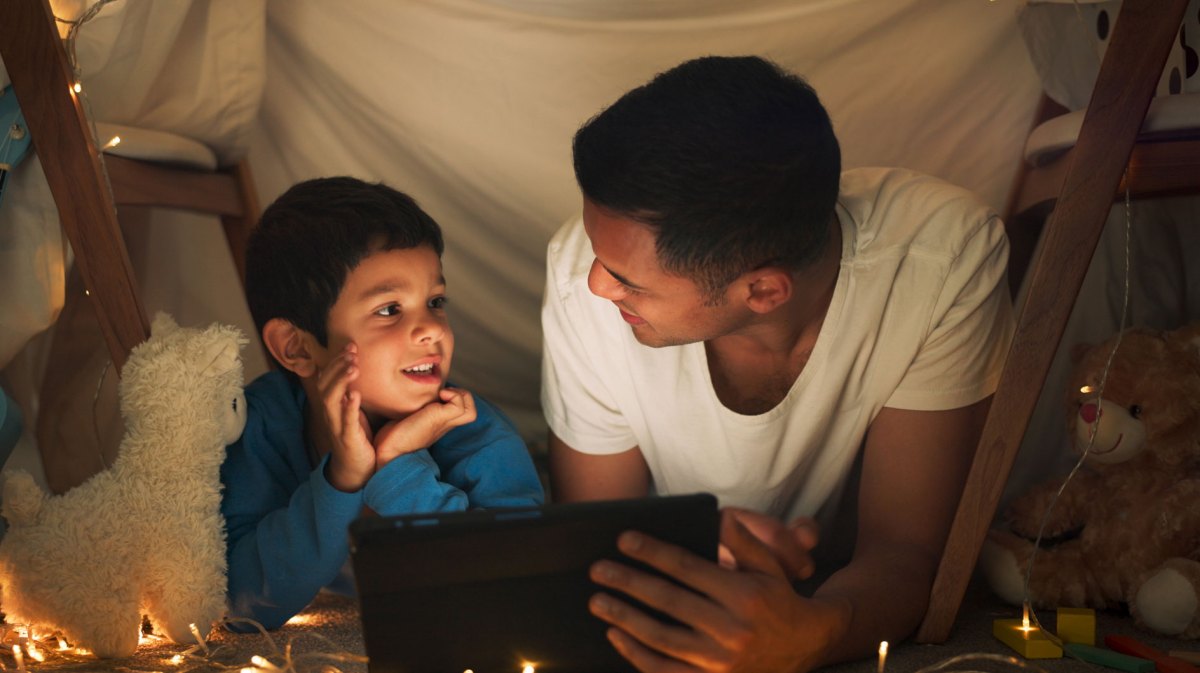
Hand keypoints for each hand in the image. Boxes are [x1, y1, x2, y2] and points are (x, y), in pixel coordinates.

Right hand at [317, 343, 375, 491]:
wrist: (356, 470)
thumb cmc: (356, 437)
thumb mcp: (353, 411)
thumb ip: (351, 392)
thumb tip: (357, 369)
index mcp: (333, 405)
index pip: (328, 378)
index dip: (336, 361)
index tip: (350, 346)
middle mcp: (331, 413)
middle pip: (326, 385)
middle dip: (337, 366)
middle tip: (351, 351)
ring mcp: (337, 426)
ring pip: (331, 400)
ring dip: (341, 381)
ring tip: (353, 367)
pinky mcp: (348, 439)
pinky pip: (346, 422)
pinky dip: (349, 407)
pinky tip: (355, 395)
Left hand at [373, 387, 476, 467]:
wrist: (387, 453)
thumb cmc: (391, 438)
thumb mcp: (406, 420)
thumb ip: (414, 412)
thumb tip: (407, 395)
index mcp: (439, 425)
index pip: (460, 413)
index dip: (455, 399)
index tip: (439, 394)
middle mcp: (445, 425)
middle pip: (470, 412)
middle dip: (462, 396)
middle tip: (443, 393)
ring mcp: (444, 423)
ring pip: (470, 410)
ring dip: (461, 395)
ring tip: (443, 394)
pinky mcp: (439, 419)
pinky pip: (460, 405)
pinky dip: (454, 395)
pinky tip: (439, 396)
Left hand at [587, 511, 847, 672]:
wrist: (807, 648)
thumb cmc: (779, 600)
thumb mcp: (770, 566)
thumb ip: (743, 542)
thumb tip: (718, 516)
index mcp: (742, 595)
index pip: (687, 569)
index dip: (653, 552)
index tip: (624, 540)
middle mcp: (730, 629)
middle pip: (667, 602)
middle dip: (628, 583)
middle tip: (598, 570)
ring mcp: (719, 660)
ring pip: (661, 638)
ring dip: (624, 618)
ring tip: (598, 601)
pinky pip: (665, 670)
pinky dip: (637, 655)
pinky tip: (617, 636)